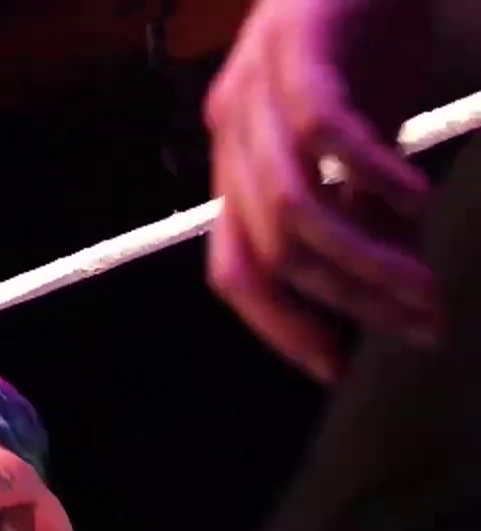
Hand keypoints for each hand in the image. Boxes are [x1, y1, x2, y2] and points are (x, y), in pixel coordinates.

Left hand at [204, 0, 438, 381]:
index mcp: (238, 163)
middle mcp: (232, 134)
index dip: (281, 328)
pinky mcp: (297, 46)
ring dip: (364, 260)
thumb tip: (388, 280)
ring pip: (294, 206)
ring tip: (426, 288)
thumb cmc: (366, 32)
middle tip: (422, 328)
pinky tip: (416, 199)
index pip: (237, 270)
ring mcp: (257, 90)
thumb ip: (365, 206)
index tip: (339, 368)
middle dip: (347, 304)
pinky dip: (367, 171)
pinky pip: (321, 127)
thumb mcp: (367, 136)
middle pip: (270, 251)